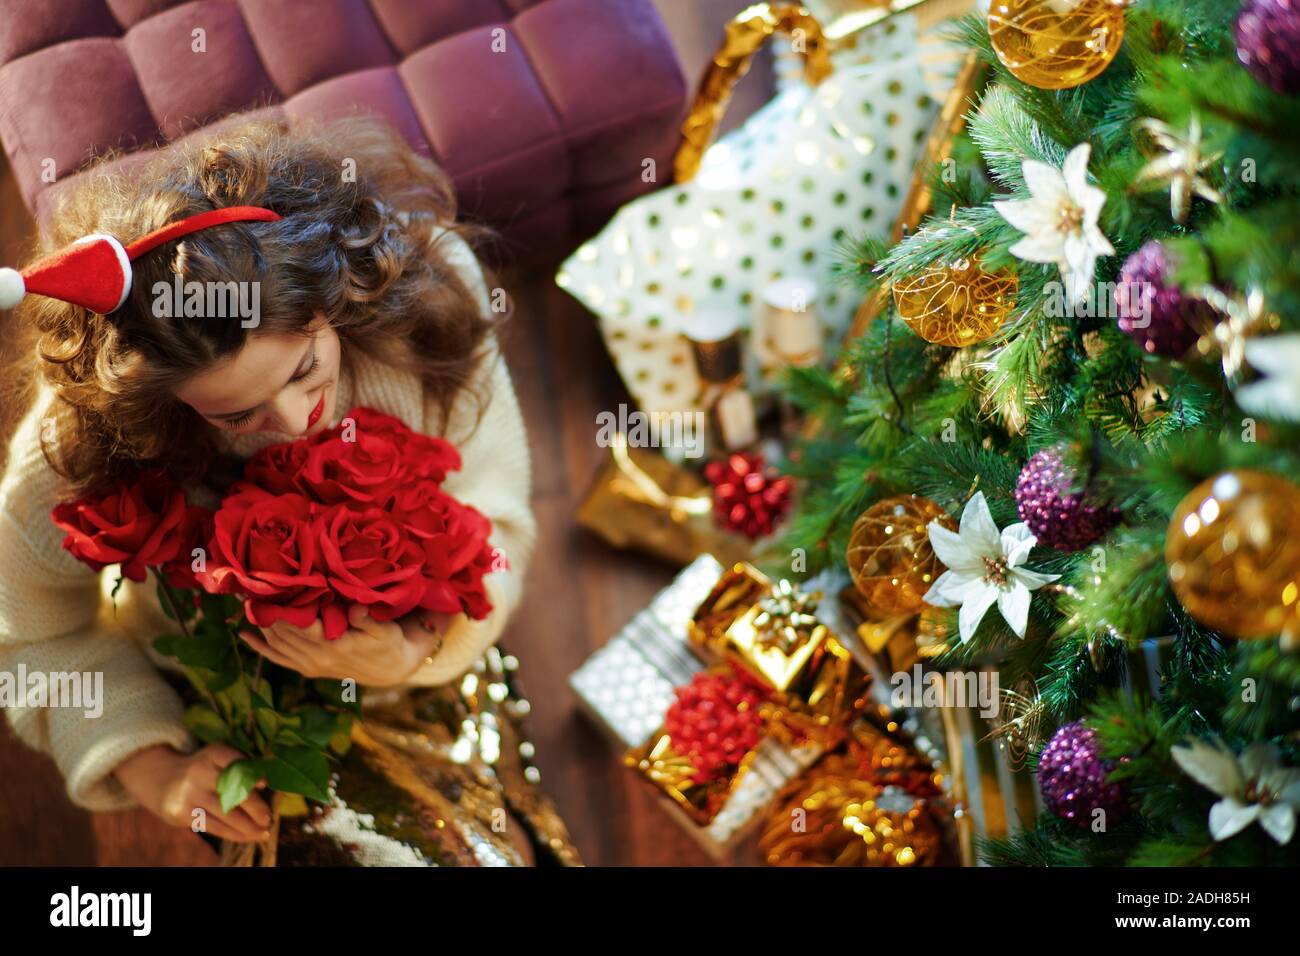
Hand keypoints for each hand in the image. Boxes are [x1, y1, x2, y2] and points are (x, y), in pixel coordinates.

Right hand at [114, 743, 270, 843]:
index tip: (265, 784)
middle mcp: (199, 772)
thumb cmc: (201, 769)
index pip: (232, 761)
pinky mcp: (182, 813)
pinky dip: (233, 833)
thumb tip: (265, 785)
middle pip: (230, 790)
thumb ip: (238, 767)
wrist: (159, 778)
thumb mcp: (216, 758)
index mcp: (212, 754)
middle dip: (253, 807)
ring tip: (263, 833)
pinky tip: (248, 836)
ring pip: (223, 813)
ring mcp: (189, 794)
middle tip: (268, 817)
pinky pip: (213, 826)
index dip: (249, 773)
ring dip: (247, 826)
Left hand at [239, 606, 444, 686]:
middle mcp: (317, 657)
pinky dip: (260, 648)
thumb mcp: (385, 630)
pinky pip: (278, 659)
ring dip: (260, 623)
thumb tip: (356, 610)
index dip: (281, 606)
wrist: (391, 669)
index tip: (268, 586)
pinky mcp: (307, 669)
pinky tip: (245, 634)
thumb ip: (369, 620)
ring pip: (276, 643)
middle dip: (266, 610)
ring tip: (247, 600)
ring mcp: (310, 665)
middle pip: (282, 632)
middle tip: (250, 586)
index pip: (299, 624)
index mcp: (334, 645)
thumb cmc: (389, 642)